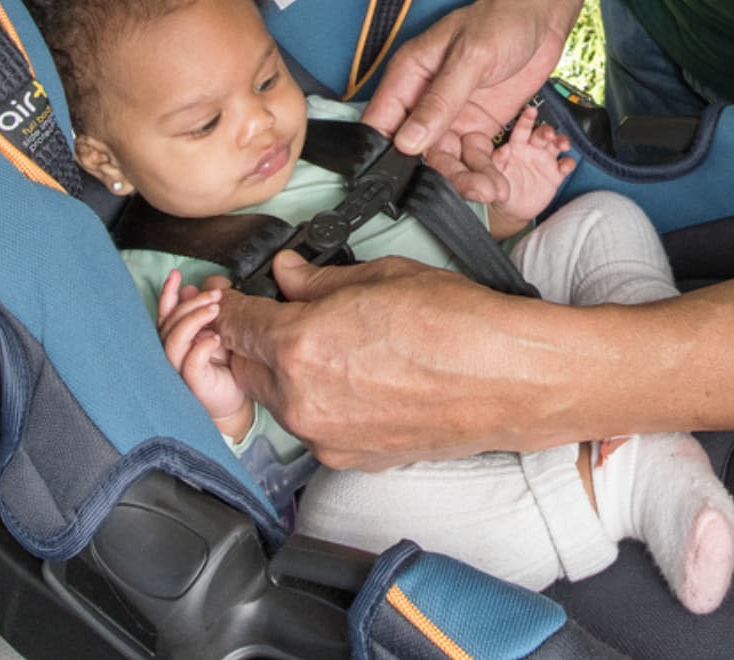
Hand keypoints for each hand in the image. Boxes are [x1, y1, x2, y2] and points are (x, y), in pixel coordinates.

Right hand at [156, 269, 251, 439]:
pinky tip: (216, 339)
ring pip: (174, 341)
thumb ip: (205, 312)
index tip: (175, 275)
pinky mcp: (193, 383)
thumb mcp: (217, 331)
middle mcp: (173, 353)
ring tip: (215, 310)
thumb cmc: (225, 367)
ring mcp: (179, 369)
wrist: (235, 400)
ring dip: (193, 321)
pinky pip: (190, 362)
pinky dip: (202, 347)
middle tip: (215, 295)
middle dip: (190, 304)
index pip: (165, 313)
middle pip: (169, 323)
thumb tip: (195, 287)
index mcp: (177, 339)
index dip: (167, 293)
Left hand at [214, 252, 574, 468]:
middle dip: (252, 341)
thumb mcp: (381, 276)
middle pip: (243, 368)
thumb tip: (288, 274)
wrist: (506, 379)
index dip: (227, 304)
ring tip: (329, 348)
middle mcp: (301, 399)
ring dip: (285, 375)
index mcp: (299, 344)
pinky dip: (319, 404)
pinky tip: (355, 380)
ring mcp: (324, 436)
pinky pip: (313, 428)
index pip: (232, 323)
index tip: (229, 296)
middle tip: (276, 316)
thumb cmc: (455, 323)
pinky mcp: (350, 459)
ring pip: (277, 402)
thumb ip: (318, 280)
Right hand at [365, 0, 567, 173]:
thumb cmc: (503, 19)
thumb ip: (441, 100)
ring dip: (463, 178)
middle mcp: (424, 99)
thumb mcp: (471, 57)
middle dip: (435, 174)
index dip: (384, 154)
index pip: (382, 122)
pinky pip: (472, 157)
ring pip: (445, 158)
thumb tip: (407, 141)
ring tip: (489, 190)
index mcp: (408, 74)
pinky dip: (482, 171)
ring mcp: (451, 114)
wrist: (543, 17)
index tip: (397, 185)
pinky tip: (497, 183)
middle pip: (415, 149)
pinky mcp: (477, 125)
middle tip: (464, 190)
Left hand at [475, 104, 575, 230]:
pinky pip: (566, 165)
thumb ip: (498, 161)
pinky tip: (565, 166)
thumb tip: (503, 150)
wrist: (514, 210)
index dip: (527, 119)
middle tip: (549, 134)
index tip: (531, 110)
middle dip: (548, 131)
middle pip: (543, 134)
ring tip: (562, 144)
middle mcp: (533, 150)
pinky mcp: (556, 174)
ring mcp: (546, 161)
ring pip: (557, 145)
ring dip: (562, 141)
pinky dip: (568, 163)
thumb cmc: (502, 187)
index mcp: (517, 147)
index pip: (522, 129)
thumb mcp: (495, 175)